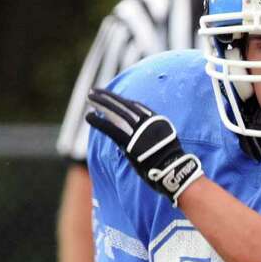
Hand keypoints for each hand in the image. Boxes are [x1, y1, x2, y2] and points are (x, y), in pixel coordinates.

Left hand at [87, 89, 203, 203]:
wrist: (172, 171)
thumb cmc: (171, 165)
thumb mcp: (167, 145)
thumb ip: (155, 138)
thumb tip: (146, 142)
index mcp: (156, 121)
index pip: (138, 107)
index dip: (123, 101)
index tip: (114, 98)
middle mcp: (146, 122)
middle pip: (124, 106)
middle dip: (108, 97)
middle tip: (95, 91)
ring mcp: (137, 130)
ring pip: (115, 113)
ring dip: (101, 104)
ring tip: (89, 97)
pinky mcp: (128, 140)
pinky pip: (110, 128)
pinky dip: (98, 122)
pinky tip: (89, 117)